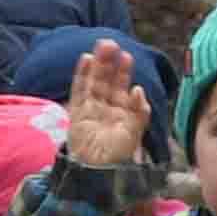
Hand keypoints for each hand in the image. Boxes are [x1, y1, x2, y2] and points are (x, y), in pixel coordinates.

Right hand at [60, 36, 148, 172]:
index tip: (126, 56)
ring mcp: (90, 110)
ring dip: (97, 65)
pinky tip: (86, 60)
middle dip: (109, 63)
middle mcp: (105, 109)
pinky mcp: (76, 114)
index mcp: (122, 113)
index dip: (123, 72)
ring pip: (94, 82)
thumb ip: (139, 111)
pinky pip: (79, 91)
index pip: (121, 87)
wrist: (98, 172)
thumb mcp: (136, 132)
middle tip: (110, 43)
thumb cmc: (118, 155)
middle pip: (106, 81)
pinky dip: (82, 76)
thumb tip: (138, 90)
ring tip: (101, 47)